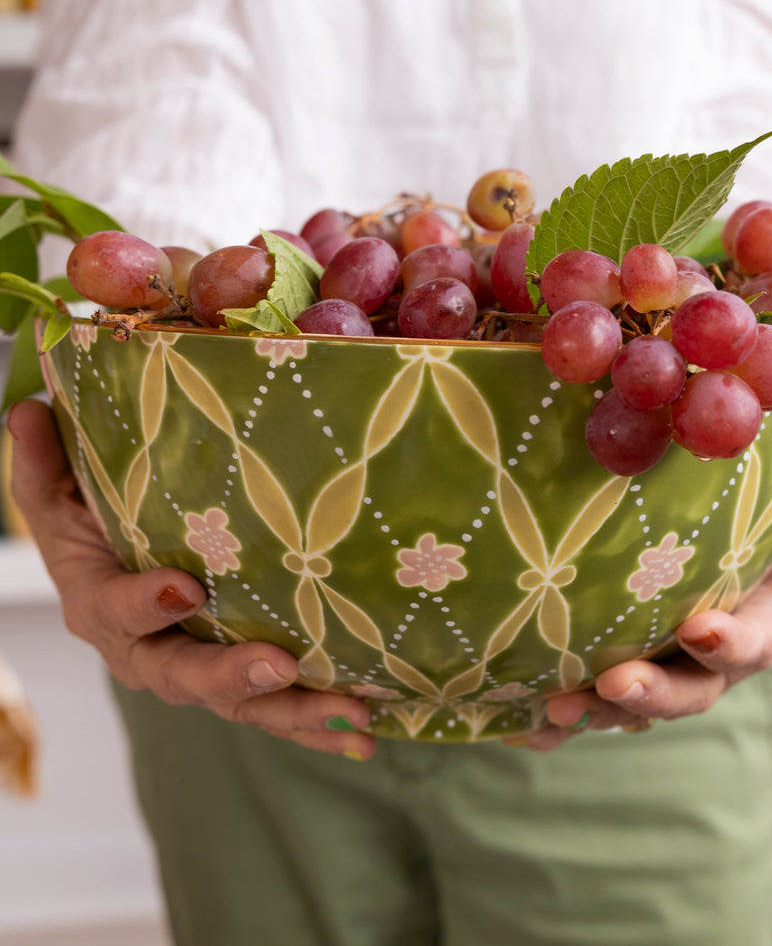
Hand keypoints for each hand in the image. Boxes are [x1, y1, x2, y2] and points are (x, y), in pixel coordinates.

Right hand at [7, 399, 373, 758]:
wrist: (112, 568)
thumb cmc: (87, 525)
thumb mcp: (57, 494)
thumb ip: (44, 461)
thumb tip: (26, 410)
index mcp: (99, 606)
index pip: (117, 611)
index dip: (145, 604)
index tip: (183, 588)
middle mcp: (147, 653)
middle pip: (187, 675)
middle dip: (233, 676)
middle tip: (280, 666)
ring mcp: (197, 672)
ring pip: (243, 704)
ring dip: (297, 712)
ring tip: (351, 714)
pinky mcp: (240, 682)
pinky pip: (277, 711)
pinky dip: (320, 725)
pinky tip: (367, 732)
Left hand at [509, 466, 771, 750]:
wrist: (720, 560)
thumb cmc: (764, 544)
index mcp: (753, 630)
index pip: (747, 645)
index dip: (727, 644)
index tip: (701, 630)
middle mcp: (702, 664)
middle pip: (681, 692)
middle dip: (649, 694)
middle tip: (615, 686)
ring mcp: (655, 671)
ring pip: (625, 706)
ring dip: (593, 710)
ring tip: (555, 709)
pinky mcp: (608, 673)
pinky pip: (583, 702)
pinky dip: (551, 723)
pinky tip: (520, 726)